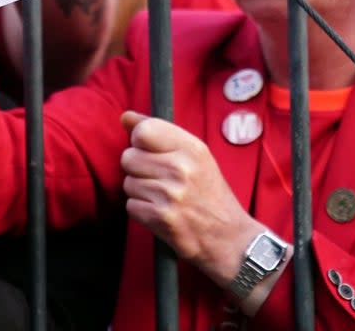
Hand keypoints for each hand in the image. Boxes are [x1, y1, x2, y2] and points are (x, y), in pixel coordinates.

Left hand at [120, 111, 263, 286]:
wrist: (229, 238)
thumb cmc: (210, 194)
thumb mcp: (196, 156)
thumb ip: (160, 133)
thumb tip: (125, 116)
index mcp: (192, 148)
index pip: (144, 130)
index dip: (140, 141)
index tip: (150, 150)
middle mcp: (181, 168)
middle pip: (129, 157)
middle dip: (138, 168)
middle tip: (159, 179)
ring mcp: (170, 194)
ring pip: (128, 182)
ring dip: (140, 191)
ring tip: (163, 198)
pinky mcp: (161, 218)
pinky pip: (130, 206)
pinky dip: (141, 211)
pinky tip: (160, 213)